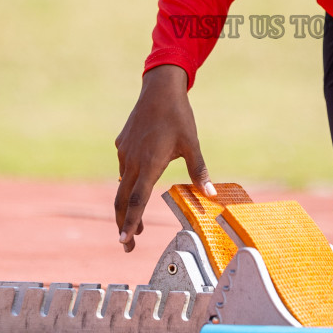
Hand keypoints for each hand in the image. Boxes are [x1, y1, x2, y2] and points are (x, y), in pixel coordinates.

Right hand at [113, 64, 213, 252]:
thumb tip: (212, 194)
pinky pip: (123, 168)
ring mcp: (124, 152)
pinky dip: (127, 183)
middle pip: (121, 200)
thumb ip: (199, 172)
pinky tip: (137, 185)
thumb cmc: (179, 116)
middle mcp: (132, 161)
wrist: (159, 88)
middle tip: (127, 244)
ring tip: (135, 224)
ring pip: (121, 185)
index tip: (124, 240)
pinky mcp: (122, 144)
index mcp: (149, 164)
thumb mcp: (193, 145)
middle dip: (123, 224)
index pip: (137, 201)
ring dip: (126, 206)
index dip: (130, 222)